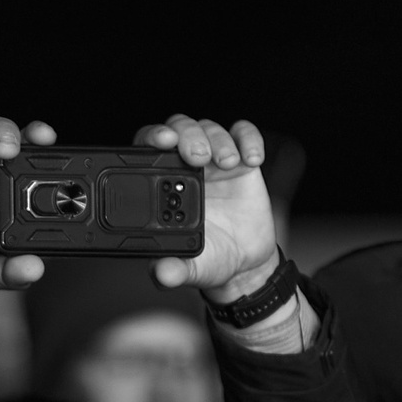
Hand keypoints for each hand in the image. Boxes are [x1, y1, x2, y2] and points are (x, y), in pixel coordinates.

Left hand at [132, 116, 281, 303]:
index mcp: (163, 183)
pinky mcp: (243, 162)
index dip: (153, 136)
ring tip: (227, 163)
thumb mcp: (189, 268)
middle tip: (198, 157)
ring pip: (210, 128)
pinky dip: (249, 138)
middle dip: (188, 134)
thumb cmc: (209, 259)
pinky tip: (251, 159)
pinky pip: (244, 134)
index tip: (164, 141)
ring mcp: (214, 161)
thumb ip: (172, 270)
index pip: (149, 147)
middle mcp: (186, 166)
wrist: (244, 264)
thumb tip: (161, 274)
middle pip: (180, 128)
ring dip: (218, 139)